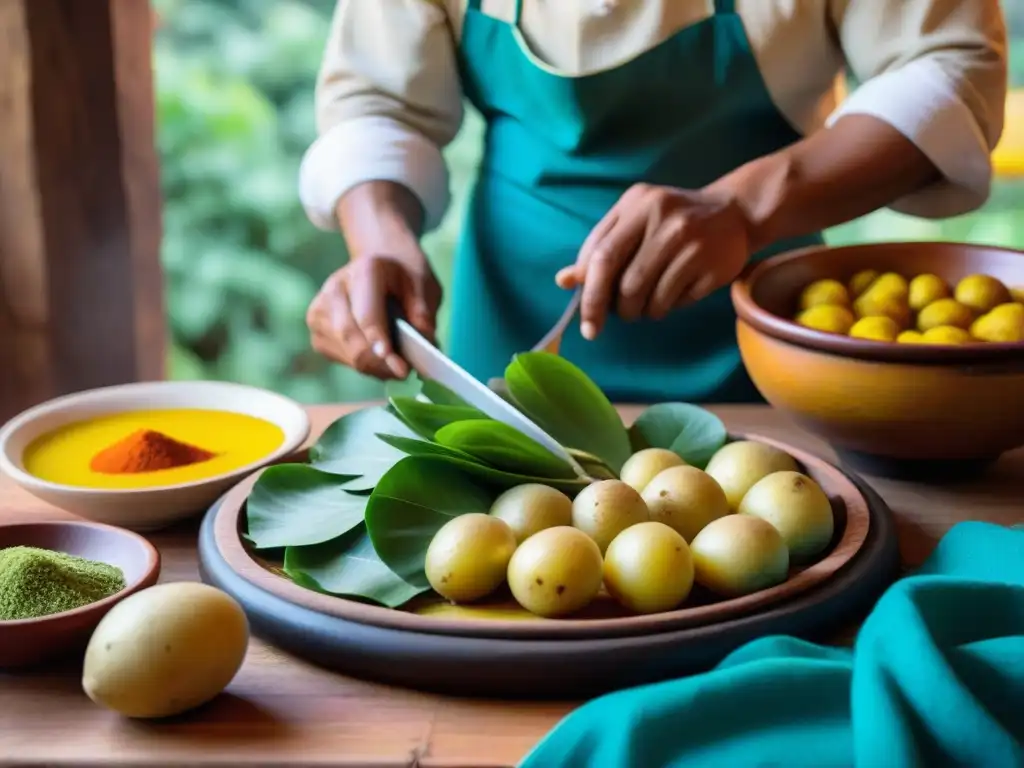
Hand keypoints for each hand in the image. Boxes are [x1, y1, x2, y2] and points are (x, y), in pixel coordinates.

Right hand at [306, 252, 441, 378]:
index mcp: (364, 271)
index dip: (379, 340)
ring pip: (348, 353)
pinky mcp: (318, 332)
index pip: (367, 314)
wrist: (381, 267)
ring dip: (376, 366)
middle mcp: (335, 289)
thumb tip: (424, 342)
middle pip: (352, 337)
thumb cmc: (405, 279)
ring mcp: (320, 311)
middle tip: (405, 372)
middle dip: (380, 362)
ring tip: (397, 364)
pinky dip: (366, 366)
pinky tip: (380, 358)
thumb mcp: (425, 286)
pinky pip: (343, 359)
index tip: (395, 363)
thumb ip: (423, 313)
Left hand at [556, 184, 752, 339]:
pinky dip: (664, 308)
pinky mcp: (711, 263)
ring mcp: (689, 241)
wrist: (734, 211)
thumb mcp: (634, 222)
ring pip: (647, 296)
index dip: (587, 291)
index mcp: (636, 203)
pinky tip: (669, 297)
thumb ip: (600, 248)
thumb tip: (563, 281)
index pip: (600, 254)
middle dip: (606, 309)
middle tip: (604, 323)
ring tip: (642, 305)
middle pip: (622, 281)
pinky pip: (674, 301)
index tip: (585, 318)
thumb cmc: (671, 221)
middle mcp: (662, 217)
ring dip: (638, 311)